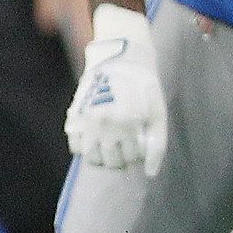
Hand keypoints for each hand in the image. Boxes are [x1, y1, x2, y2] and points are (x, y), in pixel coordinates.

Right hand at [66, 4, 166, 175]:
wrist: (120, 60)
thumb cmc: (143, 88)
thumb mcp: (158, 114)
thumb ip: (157, 145)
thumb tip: (150, 172)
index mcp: (127, 123)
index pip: (131, 158)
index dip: (138, 153)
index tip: (138, 141)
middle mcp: (105, 125)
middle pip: (111, 161)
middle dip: (121, 158)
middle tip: (125, 145)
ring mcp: (87, 121)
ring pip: (92, 157)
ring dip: (102, 158)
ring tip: (110, 146)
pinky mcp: (75, 116)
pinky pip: (75, 146)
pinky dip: (84, 149)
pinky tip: (95, 139)